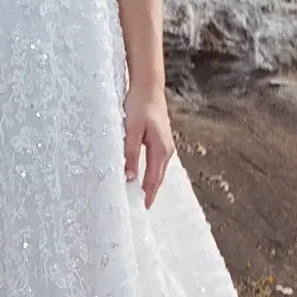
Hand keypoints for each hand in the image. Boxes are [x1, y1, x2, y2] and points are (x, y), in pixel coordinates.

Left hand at [123, 83, 174, 209]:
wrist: (147, 86)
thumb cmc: (139, 106)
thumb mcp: (131, 131)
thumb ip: (130, 155)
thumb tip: (130, 178)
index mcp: (161, 150)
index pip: (154, 180)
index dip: (147, 196)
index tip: (141, 210)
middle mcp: (166, 150)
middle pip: (158, 178)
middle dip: (149, 193)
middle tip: (139, 209)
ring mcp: (165, 145)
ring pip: (157, 171)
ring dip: (149, 184)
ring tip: (139, 197)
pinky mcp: (160, 140)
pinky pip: (155, 163)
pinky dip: (149, 173)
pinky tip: (141, 177)